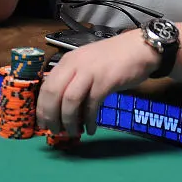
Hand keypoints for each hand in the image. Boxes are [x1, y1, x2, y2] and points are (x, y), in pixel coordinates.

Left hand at [36, 30, 159, 136]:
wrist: (139, 48)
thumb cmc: (113, 58)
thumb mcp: (87, 64)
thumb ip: (73, 79)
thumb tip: (61, 107)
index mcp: (68, 61)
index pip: (46, 86)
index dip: (41, 107)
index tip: (42, 124)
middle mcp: (75, 64)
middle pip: (53, 93)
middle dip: (51, 116)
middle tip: (54, 131)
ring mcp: (90, 72)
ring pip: (69, 100)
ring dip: (68, 121)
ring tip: (72, 133)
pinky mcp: (105, 81)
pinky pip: (91, 105)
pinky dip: (89, 120)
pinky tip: (91, 129)